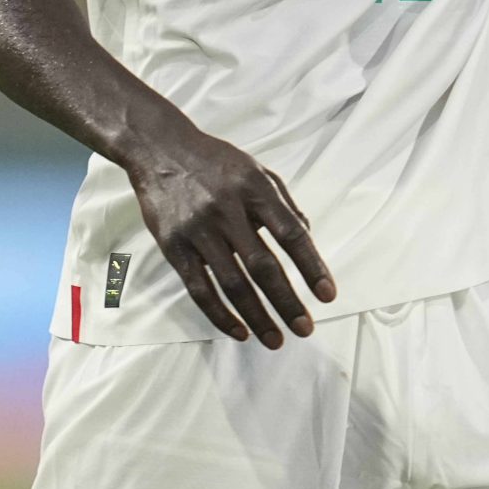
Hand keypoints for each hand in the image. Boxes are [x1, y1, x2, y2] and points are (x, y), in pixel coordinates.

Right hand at [122, 110, 335, 346]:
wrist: (160, 149)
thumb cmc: (216, 163)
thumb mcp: (257, 170)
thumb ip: (283, 203)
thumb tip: (307, 237)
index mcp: (254, 188)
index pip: (290, 233)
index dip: (312, 266)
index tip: (327, 295)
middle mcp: (227, 209)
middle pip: (262, 266)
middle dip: (287, 302)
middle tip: (305, 328)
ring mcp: (198, 229)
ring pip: (232, 283)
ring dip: (257, 317)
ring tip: (275, 339)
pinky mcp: (174, 246)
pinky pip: (199, 288)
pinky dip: (220, 314)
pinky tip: (239, 331)